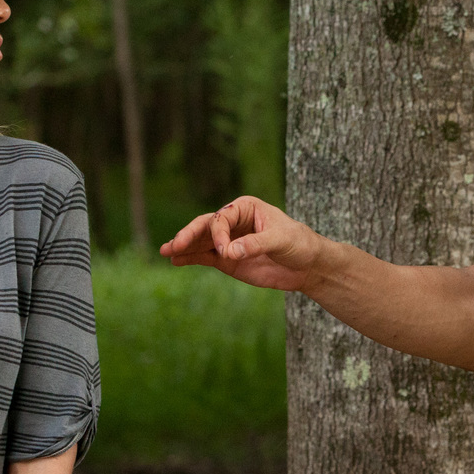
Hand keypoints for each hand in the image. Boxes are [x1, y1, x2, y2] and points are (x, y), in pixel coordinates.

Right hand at [161, 196, 330, 292]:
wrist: (307, 265)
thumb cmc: (298, 243)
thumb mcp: (281, 240)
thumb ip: (255, 244)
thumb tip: (229, 252)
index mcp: (245, 208)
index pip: (222, 217)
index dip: (218, 233)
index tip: (224, 251)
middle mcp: (233, 222)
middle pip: (204, 226)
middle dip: (188, 235)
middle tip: (174, 246)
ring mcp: (228, 242)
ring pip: (201, 242)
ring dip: (183, 247)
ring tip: (166, 252)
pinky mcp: (228, 260)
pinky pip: (204, 257)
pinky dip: (190, 258)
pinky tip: (176, 261)